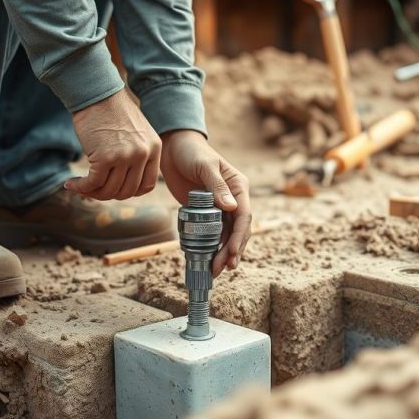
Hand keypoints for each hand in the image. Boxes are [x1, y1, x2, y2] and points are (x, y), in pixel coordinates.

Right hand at [64, 89, 160, 200]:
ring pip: (109, 190)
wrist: (97, 93)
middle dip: (108, 194)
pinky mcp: (105, 157)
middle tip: (93, 189)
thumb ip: (138, 155)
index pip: (146, 185)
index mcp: (154, 148)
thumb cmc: (112, 112)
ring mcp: (125, 157)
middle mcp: (143, 154)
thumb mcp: (137, 132)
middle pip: (126, 191)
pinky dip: (80, 187)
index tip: (115, 189)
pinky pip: (93, 183)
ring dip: (91, 192)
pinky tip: (71, 184)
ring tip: (80, 187)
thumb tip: (124, 182)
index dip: (129, 192)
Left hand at [160, 130, 251, 276]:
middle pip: (238, 230)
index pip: (243, 216)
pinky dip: (212, 247)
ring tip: (216, 270)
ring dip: (223, 253)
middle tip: (223, 268)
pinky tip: (208, 259)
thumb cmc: (192, 152)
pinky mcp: (207, 212)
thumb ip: (216, 186)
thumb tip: (230, 208)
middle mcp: (233, 199)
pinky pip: (213, 233)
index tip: (231, 253)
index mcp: (239, 187)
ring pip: (227, 235)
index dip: (239, 236)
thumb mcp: (205, 166)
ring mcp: (221, 207)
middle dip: (232, 251)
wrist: (175, 148)